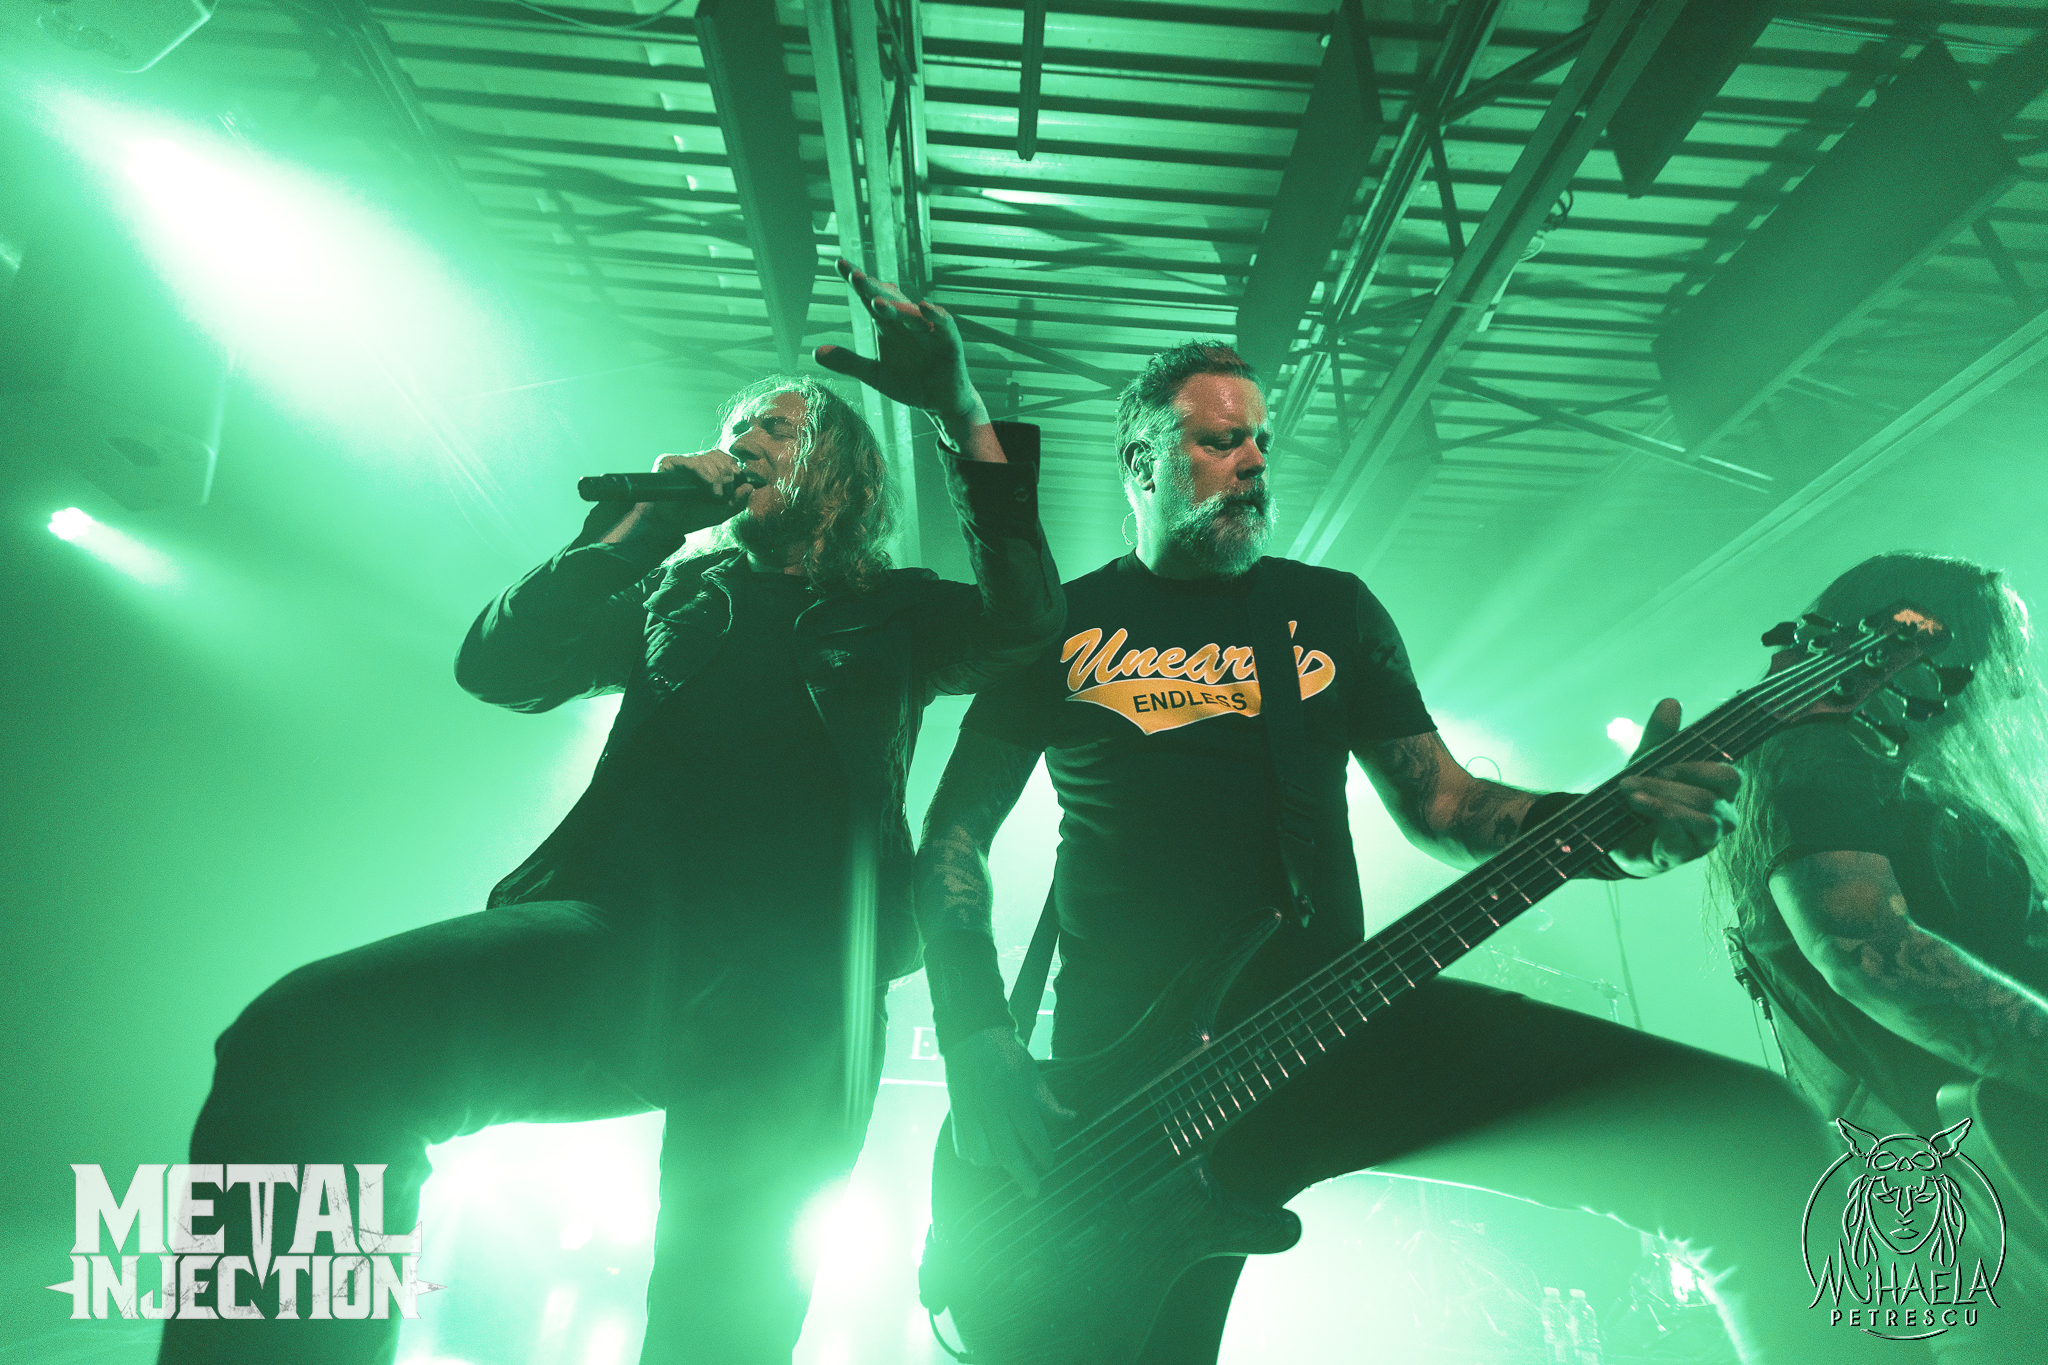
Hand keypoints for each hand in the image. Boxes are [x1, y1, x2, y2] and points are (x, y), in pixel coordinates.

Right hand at [597, 450, 751, 552]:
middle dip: (727, 474)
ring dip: (717, 476)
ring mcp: (681, 461)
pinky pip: (692, 461)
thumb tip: (750, 486)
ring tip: (716, 494)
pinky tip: (711, 487)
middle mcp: (694, 462)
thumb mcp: (720, 512)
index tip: (737, 485)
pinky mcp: (668, 462)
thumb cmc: (691, 517)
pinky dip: (705, 473)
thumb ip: (737, 502)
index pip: (726, 458)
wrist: (666, 524)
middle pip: (719, 456)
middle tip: (725, 492)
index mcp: (706, 469)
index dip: (734, 469)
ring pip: (708, 457)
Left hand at [815, 259, 985, 426]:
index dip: (855, 281)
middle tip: (854, 275)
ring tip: (876, 301)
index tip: (839, 263)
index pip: (869, 297)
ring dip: (895, 305)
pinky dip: (936, 315)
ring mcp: (929, 329)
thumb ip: (848, 362)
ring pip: (910, 311)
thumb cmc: (909, 383)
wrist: (939, 403)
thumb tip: (815, 352)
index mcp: (888, 324)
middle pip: (888, 298)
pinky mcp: (950, 341)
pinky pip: (944, 324)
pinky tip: (924, 306)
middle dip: (871, 286)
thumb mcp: (874, 374)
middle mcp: (907, 321)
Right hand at [943, 1025, 1074, 1196]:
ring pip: (981, 1154)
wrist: (972, 1038)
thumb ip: (1049, 1101)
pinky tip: (988, 1154)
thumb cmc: (1007, 1056)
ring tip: (1010, 1163)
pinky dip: (975, 1156)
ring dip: (997, 1164)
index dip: (1043, 1153)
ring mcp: (970, 1112)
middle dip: (1023, 1175)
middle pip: (1007, 1151)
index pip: (1032, 1133)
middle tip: (1033, 1190)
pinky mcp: (956, 1114)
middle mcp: (990, 1105)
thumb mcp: (1034, 1073)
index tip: (1050, 1162)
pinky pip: (963, 1148)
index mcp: (1014, 1093)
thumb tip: (1071, 1119)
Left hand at [1610, 698, 1741, 875]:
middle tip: (1632, 778)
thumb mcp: (1648, 764)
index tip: (1659, 764)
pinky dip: (1659, 814)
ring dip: (1662, 798)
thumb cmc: (1646, 799)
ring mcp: (1707, 838)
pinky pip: (1683, 833)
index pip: (1730, 775)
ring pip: (1703, 814)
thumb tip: (1671, 702)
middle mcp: (1722, 815)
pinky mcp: (1685, 854)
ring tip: (1629, 793)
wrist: (1620, 840)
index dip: (1698, 767)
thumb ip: (1660, 737)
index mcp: (1720, 790)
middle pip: (1714, 793)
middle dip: (1671, 781)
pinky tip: (1639, 805)